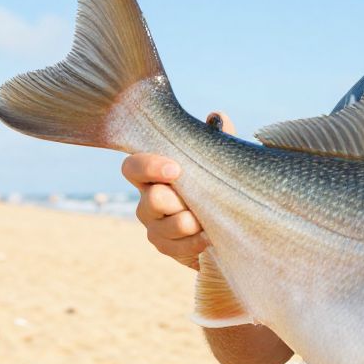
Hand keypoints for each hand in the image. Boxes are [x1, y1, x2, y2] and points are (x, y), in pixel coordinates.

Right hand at [121, 110, 234, 268]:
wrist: (230, 224)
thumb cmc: (217, 185)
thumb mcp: (220, 163)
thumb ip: (218, 140)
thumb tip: (218, 116)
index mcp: (156, 173)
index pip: (133, 167)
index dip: (149, 166)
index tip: (176, 169)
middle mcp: (149, 198)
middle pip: (151, 200)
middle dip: (174, 202)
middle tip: (192, 202)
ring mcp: (155, 224)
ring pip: (163, 226)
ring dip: (186, 223)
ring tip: (203, 221)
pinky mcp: (166, 246)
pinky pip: (175, 247)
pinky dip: (194, 242)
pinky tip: (209, 237)